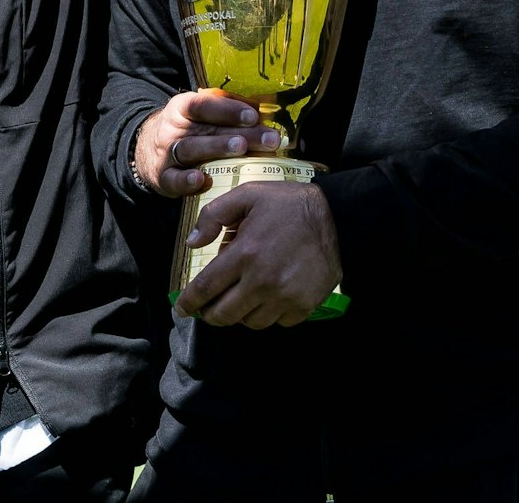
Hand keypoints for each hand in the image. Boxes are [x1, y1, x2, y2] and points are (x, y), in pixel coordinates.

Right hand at [135, 89, 278, 197]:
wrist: (147, 150)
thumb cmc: (188, 132)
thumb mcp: (200, 116)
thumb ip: (226, 114)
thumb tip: (264, 114)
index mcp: (182, 108)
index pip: (204, 105)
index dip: (229, 110)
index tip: (254, 116)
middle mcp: (172, 129)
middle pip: (206, 129)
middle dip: (239, 133)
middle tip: (267, 139)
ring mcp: (166, 153)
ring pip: (191, 149)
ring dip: (216, 149)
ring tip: (240, 149)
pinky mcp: (163, 177)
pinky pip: (174, 179)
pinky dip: (187, 181)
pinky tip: (203, 180)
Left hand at [174, 181, 341, 329]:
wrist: (338, 217)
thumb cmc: (289, 204)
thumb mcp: (247, 195)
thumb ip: (213, 215)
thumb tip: (192, 243)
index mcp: (245, 254)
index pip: (206, 288)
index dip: (189, 303)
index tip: (181, 309)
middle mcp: (263, 281)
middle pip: (224, 314)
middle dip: (210, 314)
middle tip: (207, 308)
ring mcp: (285, 297)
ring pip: (250, 322)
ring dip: (240, 314)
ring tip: (241, 298)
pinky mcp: (304, 306)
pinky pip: (277, 323)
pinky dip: (268, 315)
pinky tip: (267, 298)